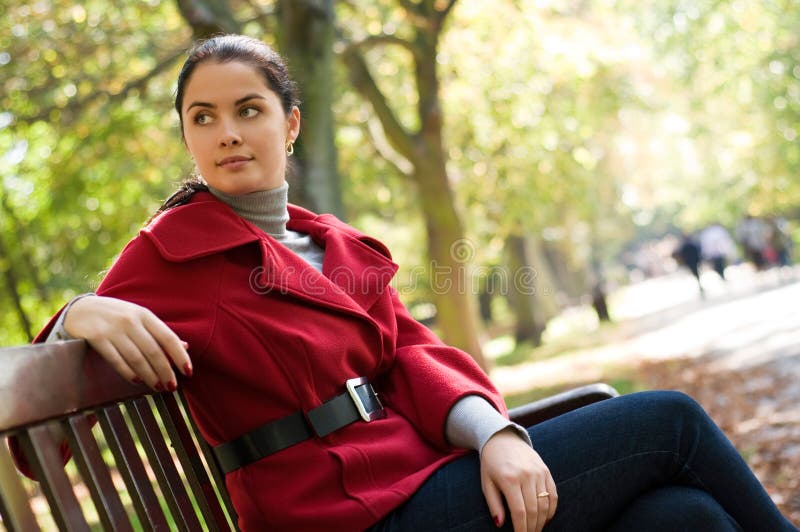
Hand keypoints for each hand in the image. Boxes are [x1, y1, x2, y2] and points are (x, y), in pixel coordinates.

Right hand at [63, 295, 191, 390]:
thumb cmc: (117, 316)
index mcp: (145, 315)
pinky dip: (128, 372)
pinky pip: (116, 359)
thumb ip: (160, 333)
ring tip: (157, 387)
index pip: (168, 338)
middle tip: (171, 387)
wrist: (81, 309)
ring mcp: (113, 329)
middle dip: (165, 372)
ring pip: (136, 358)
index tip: (188, 372)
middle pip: (154, 351)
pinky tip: (136, 381)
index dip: (180, 357)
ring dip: (149, 376)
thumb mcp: (140, 318)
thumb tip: (185, 347)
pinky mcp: (97, 337)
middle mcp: (131, 321)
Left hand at [480, 428, 557, 531]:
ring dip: (541, 521)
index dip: (521, 529)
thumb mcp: (486, 482)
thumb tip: (500, 523)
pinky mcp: (546, 470)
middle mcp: (526, 475)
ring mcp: (538, 472)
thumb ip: (493, 504)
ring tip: (535, 530)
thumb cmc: (491, 463)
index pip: (519, 511)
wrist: (502, 438)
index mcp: (509, 479)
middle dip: (532, 528)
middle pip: (534, 510)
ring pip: (545, 504)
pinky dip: (551, 509)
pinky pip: (553, 494)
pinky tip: (545, 518)